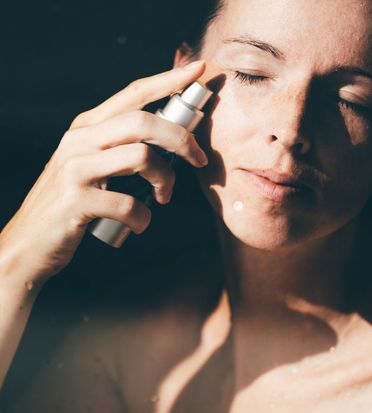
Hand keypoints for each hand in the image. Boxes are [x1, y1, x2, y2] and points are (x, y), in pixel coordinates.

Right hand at [0, 60, 207, 282]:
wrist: (31, 241)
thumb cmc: (75, 201)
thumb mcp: (94, 165)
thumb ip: (123, 148)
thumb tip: (173, 141)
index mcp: (88, 127)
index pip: (134, 93)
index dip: (169, 80)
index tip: (199, 72)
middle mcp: (80, 140)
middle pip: (144, 121)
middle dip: (182, 139)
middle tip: (199, 159)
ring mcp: (75, 168)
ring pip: (141, 157)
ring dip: (166, 180)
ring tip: (163, 197)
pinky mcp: (76, 201)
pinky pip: (128, 204)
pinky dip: (143, 218)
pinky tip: (139, 224)